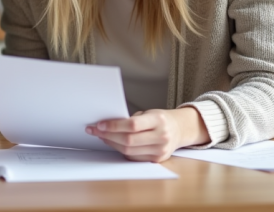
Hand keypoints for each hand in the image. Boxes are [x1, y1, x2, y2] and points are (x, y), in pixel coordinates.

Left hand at [85, 107, 209, 161]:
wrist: (179, 130)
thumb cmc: (160, 119)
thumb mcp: (149, 113)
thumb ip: (132, 119)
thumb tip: (107, 124)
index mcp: (158, 120)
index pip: (132, 125)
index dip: (114, 126)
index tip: (99, 124)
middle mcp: (161, 137)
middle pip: (129, 140)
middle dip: (108, 135)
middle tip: (95, 130)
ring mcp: (160, 151)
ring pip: (129, 151)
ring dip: (111, 143)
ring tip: (101, 136)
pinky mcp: (156, 160)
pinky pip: (133, 157)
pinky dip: (120, 150)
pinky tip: (113, 143)